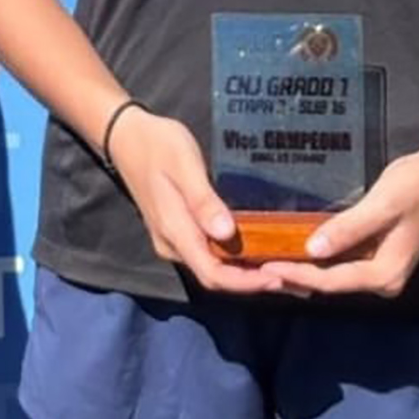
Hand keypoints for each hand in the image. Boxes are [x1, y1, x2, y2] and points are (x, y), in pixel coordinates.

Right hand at [107, 107, 286, 293]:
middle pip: (215, 277)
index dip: (247, 283)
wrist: (125, 136)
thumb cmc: (158, 145)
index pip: (213, 274)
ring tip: (282, 265)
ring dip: (245, 272)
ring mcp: (172, 239)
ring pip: (211, 268)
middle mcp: (172, 243)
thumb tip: (228, 235)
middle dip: (253, 283)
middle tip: (293, 277)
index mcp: (174, 230)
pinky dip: (233, 259)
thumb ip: (203, 200)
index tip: (280, 277)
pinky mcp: (176, 231)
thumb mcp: (183, 164)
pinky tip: (255, 249)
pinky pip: (207, 255)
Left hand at [262, 148, 418, 297]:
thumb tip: (313, 250)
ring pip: (333, 276)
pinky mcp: (376, 257)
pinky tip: (294, 250)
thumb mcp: (380, 206)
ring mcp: (380, 270)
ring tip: (267, 261)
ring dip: (303, 270)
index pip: (331, 281)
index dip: (297, 275)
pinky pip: (340, 265)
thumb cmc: (413, 188)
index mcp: (385, 275)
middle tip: (256, 267)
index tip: (266, 267)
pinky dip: (316, 261)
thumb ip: (348, 229)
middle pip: (330, 284)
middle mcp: (383, 280)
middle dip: (295, 277)